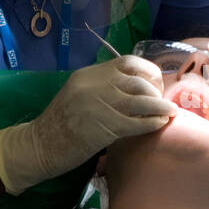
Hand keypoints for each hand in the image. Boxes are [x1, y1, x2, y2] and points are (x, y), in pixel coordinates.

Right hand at [0, 56, 176, 194]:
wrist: (38, 146)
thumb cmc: (60, 124)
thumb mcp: (78, 94)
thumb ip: (102, 86)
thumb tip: (137, 87)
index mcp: (88, 74)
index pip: (127, 62)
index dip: (148, 71)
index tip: (155, 83)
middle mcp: (94, 85)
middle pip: (138, 80)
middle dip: (156, 90)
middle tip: (163, 101)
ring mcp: (98, 106)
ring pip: (141, 100)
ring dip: (160, 107)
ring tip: (170, 112)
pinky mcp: (103, 128)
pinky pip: (137, 123)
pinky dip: (152, 123)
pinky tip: (160, 125)